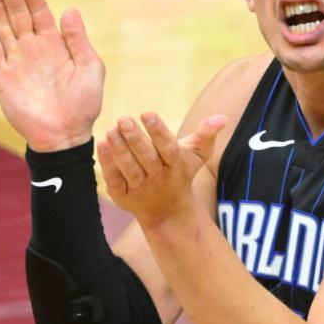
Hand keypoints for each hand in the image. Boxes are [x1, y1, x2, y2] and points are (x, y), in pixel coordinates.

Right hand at [0, 0, 103, 151]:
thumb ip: (78, 40)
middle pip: (18, 14)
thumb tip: (70, 10)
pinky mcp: (2, 76)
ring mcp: (16, 61)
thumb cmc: (84, 105)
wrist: (66, 135)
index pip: (39, 11)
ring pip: (2, 26)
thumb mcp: (91, 68)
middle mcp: (33, 49)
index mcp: (55, 45)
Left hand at [98, 113, 226, 225]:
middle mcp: (158, 178)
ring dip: (119, 149)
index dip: (158, 130)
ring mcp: (140, 188)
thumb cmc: (181, 172)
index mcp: (175, 164)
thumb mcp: (197, 154)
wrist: (168, 211)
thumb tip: (222, 117)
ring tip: (111, 129)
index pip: (167, 147)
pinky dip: (107, 163)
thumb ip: (207, 134)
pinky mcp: (123, 196)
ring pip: (129, 169)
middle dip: (135, 139)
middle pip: (146, 158)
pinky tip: (101, 143)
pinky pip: (114, 179)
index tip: (147, 113)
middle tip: (123, 119)